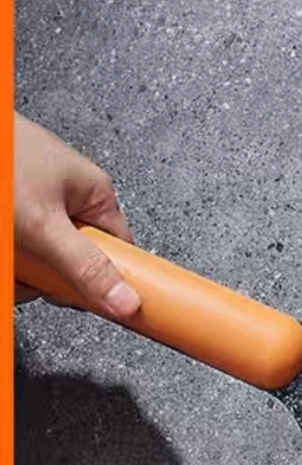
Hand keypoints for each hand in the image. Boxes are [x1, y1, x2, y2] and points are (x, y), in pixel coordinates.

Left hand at [14, 113, 140, 318]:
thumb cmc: (2, 163)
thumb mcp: (45, 226)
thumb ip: (86, 266)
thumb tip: (127, 301)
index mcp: (95, 194)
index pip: (118, 253)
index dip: (101, 281)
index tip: (81, 297)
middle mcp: (71, 198)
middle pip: (71, 261)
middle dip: (43, 276)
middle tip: (23, 269)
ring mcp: (39, 202)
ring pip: (39, 257)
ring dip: (19, 267)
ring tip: (6, 253)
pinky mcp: (16, 209)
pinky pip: (18, 247)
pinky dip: (8, 254)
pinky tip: (2, 249)